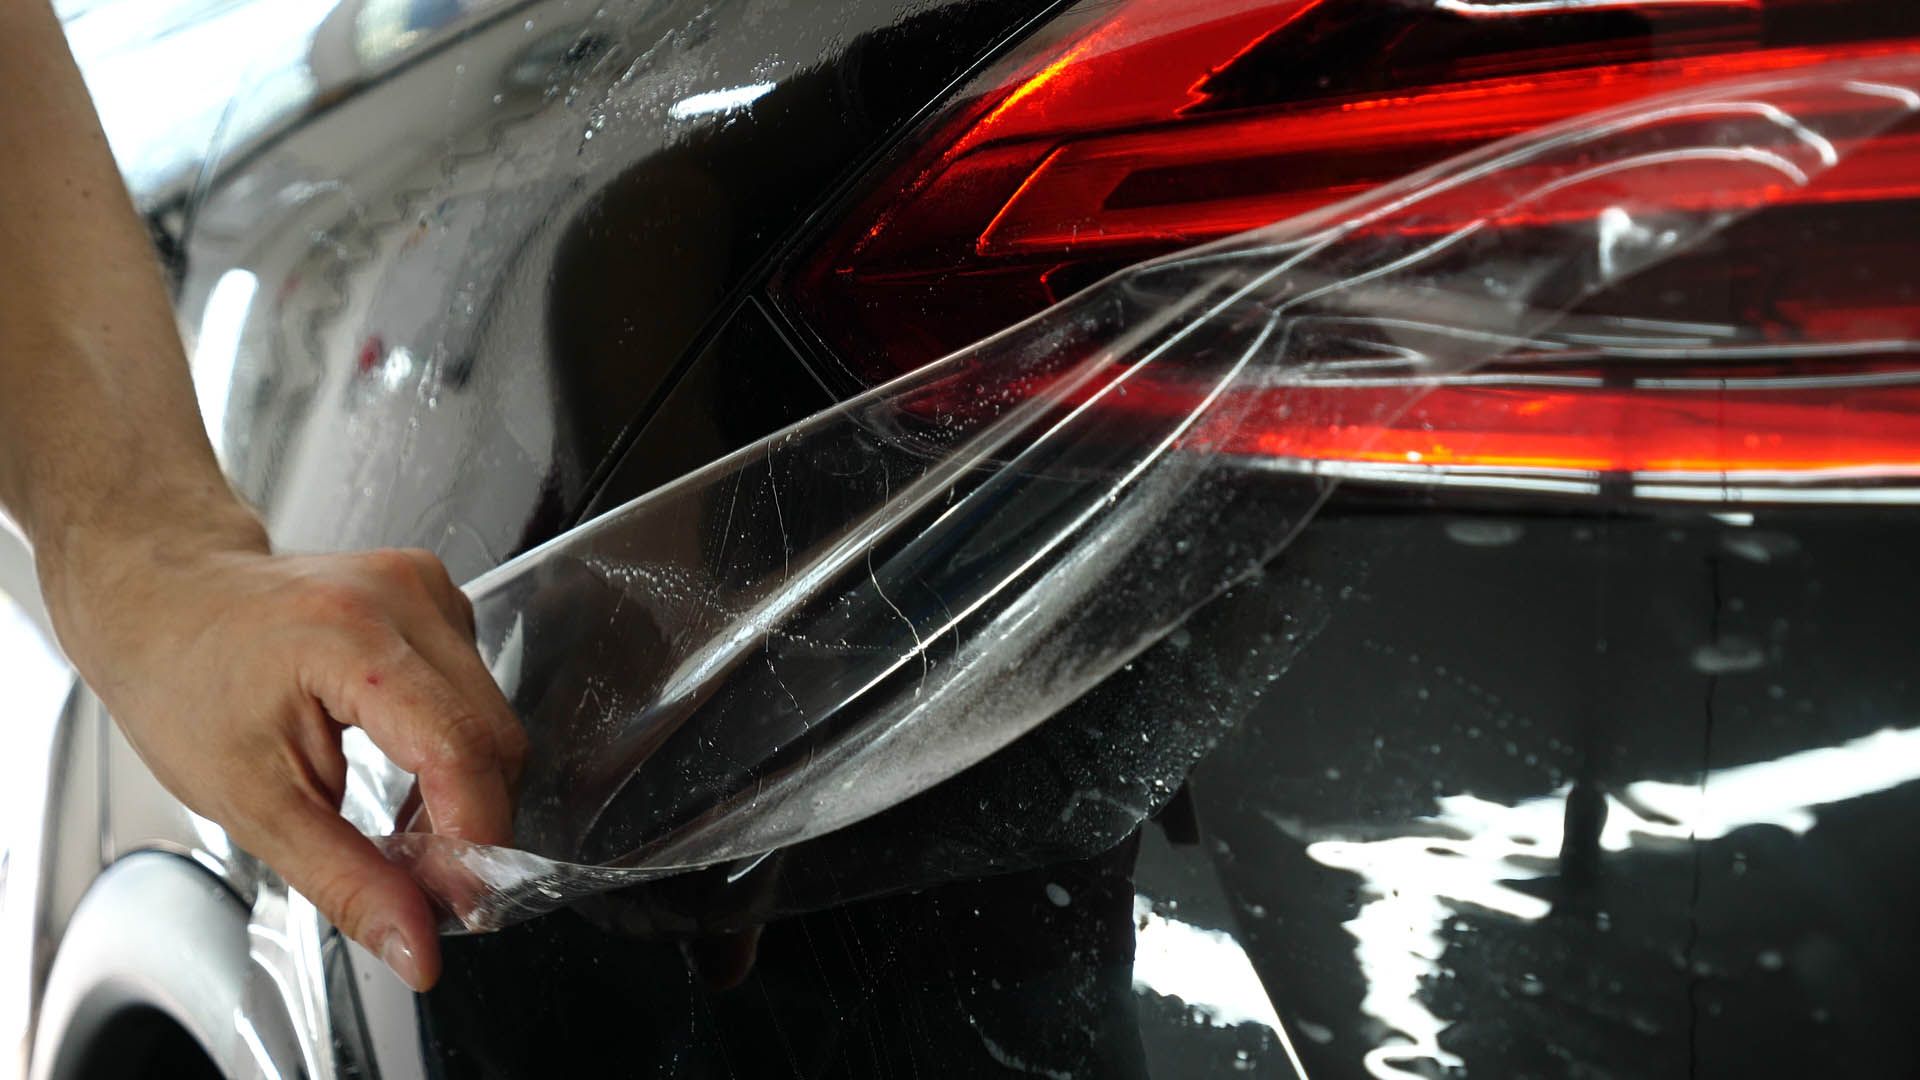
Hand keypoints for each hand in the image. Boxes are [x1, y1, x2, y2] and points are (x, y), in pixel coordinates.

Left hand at [39, 509, 524, 991]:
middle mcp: (404, 598)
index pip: (456, 748)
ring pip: (496, 720)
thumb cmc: (185, 685)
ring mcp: (428, 590)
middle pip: (492, 737)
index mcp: (349, 638)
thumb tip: (417, 947)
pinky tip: (410, 773)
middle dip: (473, 825)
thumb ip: (345, 878)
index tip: (458, 904)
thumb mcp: (250, 803)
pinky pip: (480, 693)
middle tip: (426, 884)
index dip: (472, 837)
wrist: (165, 598)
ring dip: (468, 791)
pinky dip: (457, 751)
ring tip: (407, 830)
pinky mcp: (440, 596)